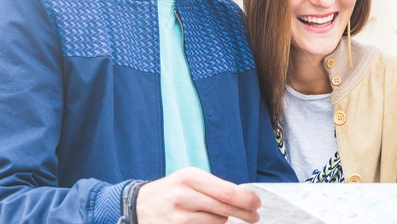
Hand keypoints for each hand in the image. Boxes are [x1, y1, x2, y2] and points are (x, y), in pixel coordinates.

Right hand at [135, 167, 260, 223]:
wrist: (139, 206)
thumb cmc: (171, 190)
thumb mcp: (189, 179)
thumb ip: (214, 187)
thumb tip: (243, 197)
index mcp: (190, 178)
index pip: (227, 192)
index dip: (246, 200)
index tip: (257, 203)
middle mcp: (184, 197)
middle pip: (225, 210)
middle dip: (244, 215)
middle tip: (254, 216)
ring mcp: (179, 218)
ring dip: (225, 222)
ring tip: (222, 217)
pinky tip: (212, 223)